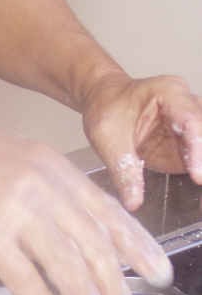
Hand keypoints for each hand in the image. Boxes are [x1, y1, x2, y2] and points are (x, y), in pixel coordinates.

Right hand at [0, 102, 172, 294]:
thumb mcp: (23, 165)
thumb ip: (53, 197)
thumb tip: (77, 241)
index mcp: (57, 172)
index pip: (109, 213)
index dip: (137, 246)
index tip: (157, 273)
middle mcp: (44, 190)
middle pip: (93, 245)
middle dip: (116, 287)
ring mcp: (15, 211)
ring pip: (66, 265)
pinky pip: (23, 277)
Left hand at [83, 73, 201, 210]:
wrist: (102, 102)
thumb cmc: (106, 110)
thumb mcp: (108, 141)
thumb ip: (124, 171)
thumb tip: (134, 201)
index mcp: (169, 93)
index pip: (190, 121)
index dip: (197, 150)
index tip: (198, 176)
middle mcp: (186, 104)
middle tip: (199, 181)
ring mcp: (189, 122)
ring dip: (200, 163)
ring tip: (197, 181)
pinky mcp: (186, 141)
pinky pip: (197, 155)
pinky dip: (197, 169)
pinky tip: (195, 182)